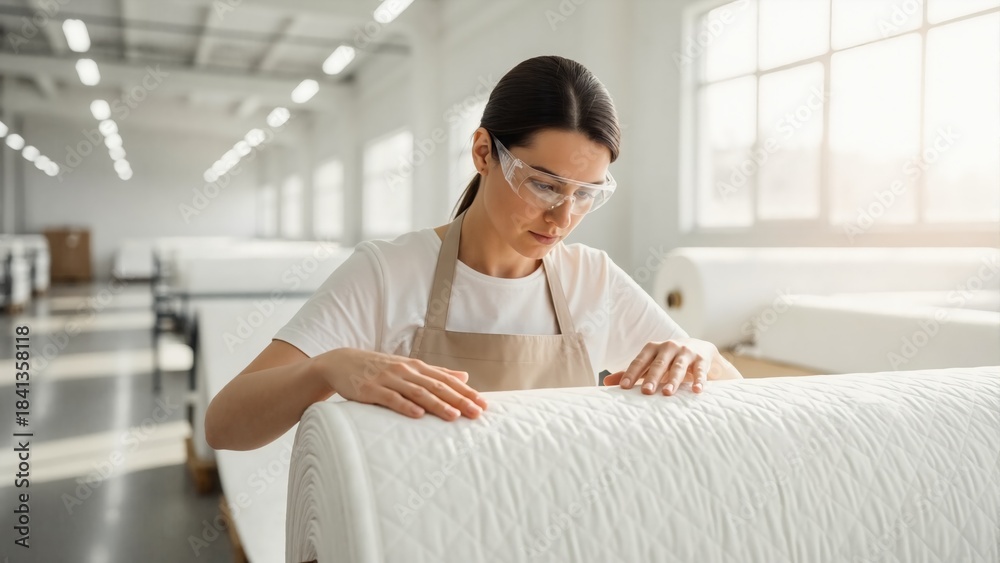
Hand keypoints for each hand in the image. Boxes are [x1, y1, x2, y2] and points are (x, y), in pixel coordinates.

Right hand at [315, 348, 487, 420]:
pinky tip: (418, 414)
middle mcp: (406, 371)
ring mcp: (388, 380)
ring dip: (437, 404)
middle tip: (477, 413)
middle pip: (437, 386)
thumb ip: (436, 372)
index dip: (466, 392)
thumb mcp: (409, 368)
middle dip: (458, 400)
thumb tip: (465, 376)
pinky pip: (391, 399)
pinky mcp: (371, 389)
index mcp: (417, 367)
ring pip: (417, 392)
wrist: (342, 363)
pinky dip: (405, 406)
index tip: (483, 404)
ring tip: (454, 416)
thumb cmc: (379, 368)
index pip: (446, 380)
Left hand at [602, 338, 742, 394]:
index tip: (624, 387)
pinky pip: (700, 370)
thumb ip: (633, 373)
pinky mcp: (702, 358)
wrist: (701, 349)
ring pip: (678, 367)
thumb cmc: (669, 359)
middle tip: (647, 392)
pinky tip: (696, 390)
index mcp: (653, 348)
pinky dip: (699, 380)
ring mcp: (686, 352)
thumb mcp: (651, 363)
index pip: (640, 361)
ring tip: (668, 393)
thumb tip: (606, 383)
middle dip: (652, 378)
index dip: (632, 374)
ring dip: (673, 380)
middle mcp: (669, 347)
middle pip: (658, 364)